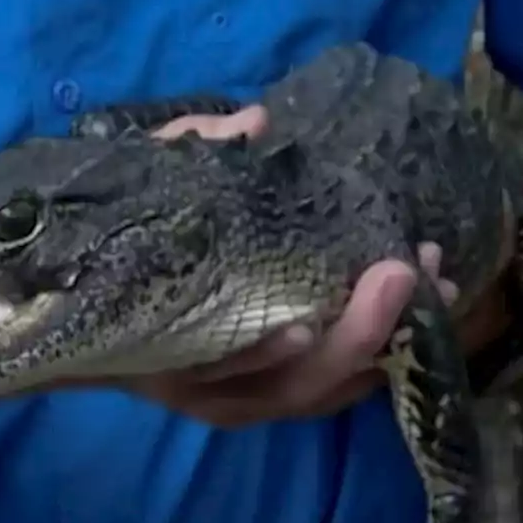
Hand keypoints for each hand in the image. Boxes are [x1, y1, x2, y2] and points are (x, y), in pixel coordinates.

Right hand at [124, 105, 462, 427]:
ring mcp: (239, 398)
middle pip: (288, 388)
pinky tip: (416, 314)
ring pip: (318, 394)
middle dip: (354, 338)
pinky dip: (375, 358)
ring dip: (382, 346)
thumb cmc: (120, 241)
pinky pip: (329, 389)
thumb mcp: (142, 186)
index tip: (303, 325)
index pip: (217, 367)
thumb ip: (186, 153)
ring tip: (434, 286)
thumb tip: (256, 124)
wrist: (87, 304)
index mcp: (162, 346)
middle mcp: (203, 389)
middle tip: (403, 273)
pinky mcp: (269, 392)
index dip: (258, 354)